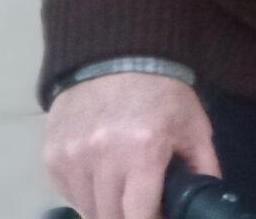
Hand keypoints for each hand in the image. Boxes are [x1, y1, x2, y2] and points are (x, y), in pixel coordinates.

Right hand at [43, 71, 217, 218]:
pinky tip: (101, 175)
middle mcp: (102, 157)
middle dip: (129, 218)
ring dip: (106, 209)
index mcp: (143, 152)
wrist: (117, 54)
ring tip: (122, 191)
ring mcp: (72, 157)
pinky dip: (86, 194)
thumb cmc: (161, 92)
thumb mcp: (193, 126)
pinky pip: (69, 193)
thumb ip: (202, 169)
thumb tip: (202, 206)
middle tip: (142, 206)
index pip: (138, 217)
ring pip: (87, 210)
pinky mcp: (52, 155)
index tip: (159, 216)